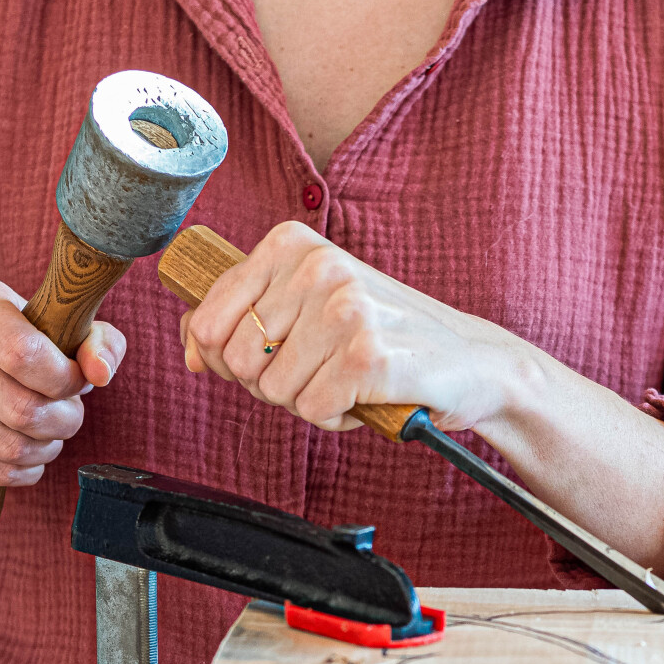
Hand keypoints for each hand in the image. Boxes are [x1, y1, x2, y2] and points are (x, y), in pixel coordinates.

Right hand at [0, 278, 125, 484]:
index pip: (22, 354)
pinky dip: (23, 470)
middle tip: (70, 415)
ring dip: (45, 448)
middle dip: (62, 421)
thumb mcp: (59, 324)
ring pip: (6, 446)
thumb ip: (97, 340)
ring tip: (52, 433)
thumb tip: (100, 373)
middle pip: (18, 408)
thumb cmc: (18, 339)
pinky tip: (31, 454)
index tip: (77, 382)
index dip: (62, 380)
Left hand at [180, 222, 524, 435]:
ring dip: (309, 402)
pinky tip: (367, 397)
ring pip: (274, 391)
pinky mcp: (370, 357)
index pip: (206, 321)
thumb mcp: (306, 308)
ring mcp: (346, 309)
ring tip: (347, 380)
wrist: (472, 360)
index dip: (226, 360)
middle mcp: (318, 266)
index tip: (271, 357)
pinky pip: (313, 412)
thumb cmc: (384, 335)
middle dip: (271, 384)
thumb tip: (191, 349)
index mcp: (292, 244)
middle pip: (237, 362)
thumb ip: (240, 319)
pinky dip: (338, 419)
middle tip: (318, 372)